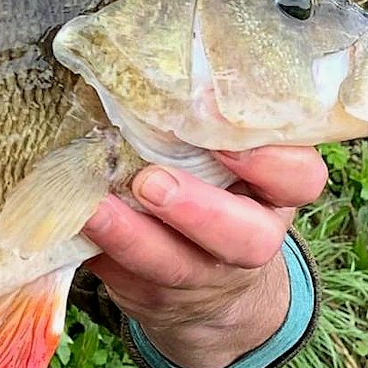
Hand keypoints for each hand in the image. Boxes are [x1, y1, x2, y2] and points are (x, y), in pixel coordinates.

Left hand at [80, 146, 326, 367]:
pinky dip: (95, 250)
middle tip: (151, 182)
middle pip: (246, 238)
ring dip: (129, 236)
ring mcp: (200, 278)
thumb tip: (147, 71)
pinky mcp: (151, 296)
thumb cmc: (210, 191)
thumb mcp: (224, 161)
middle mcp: (248, 241)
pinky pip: (123, 279)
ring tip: (94, 207)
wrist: (206, 290)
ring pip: (173, 266)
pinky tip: (68, 223)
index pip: (298, 178)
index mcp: (273, 196)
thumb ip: (202, 128)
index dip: (270, 160)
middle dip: (198, 210)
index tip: (224, 134)